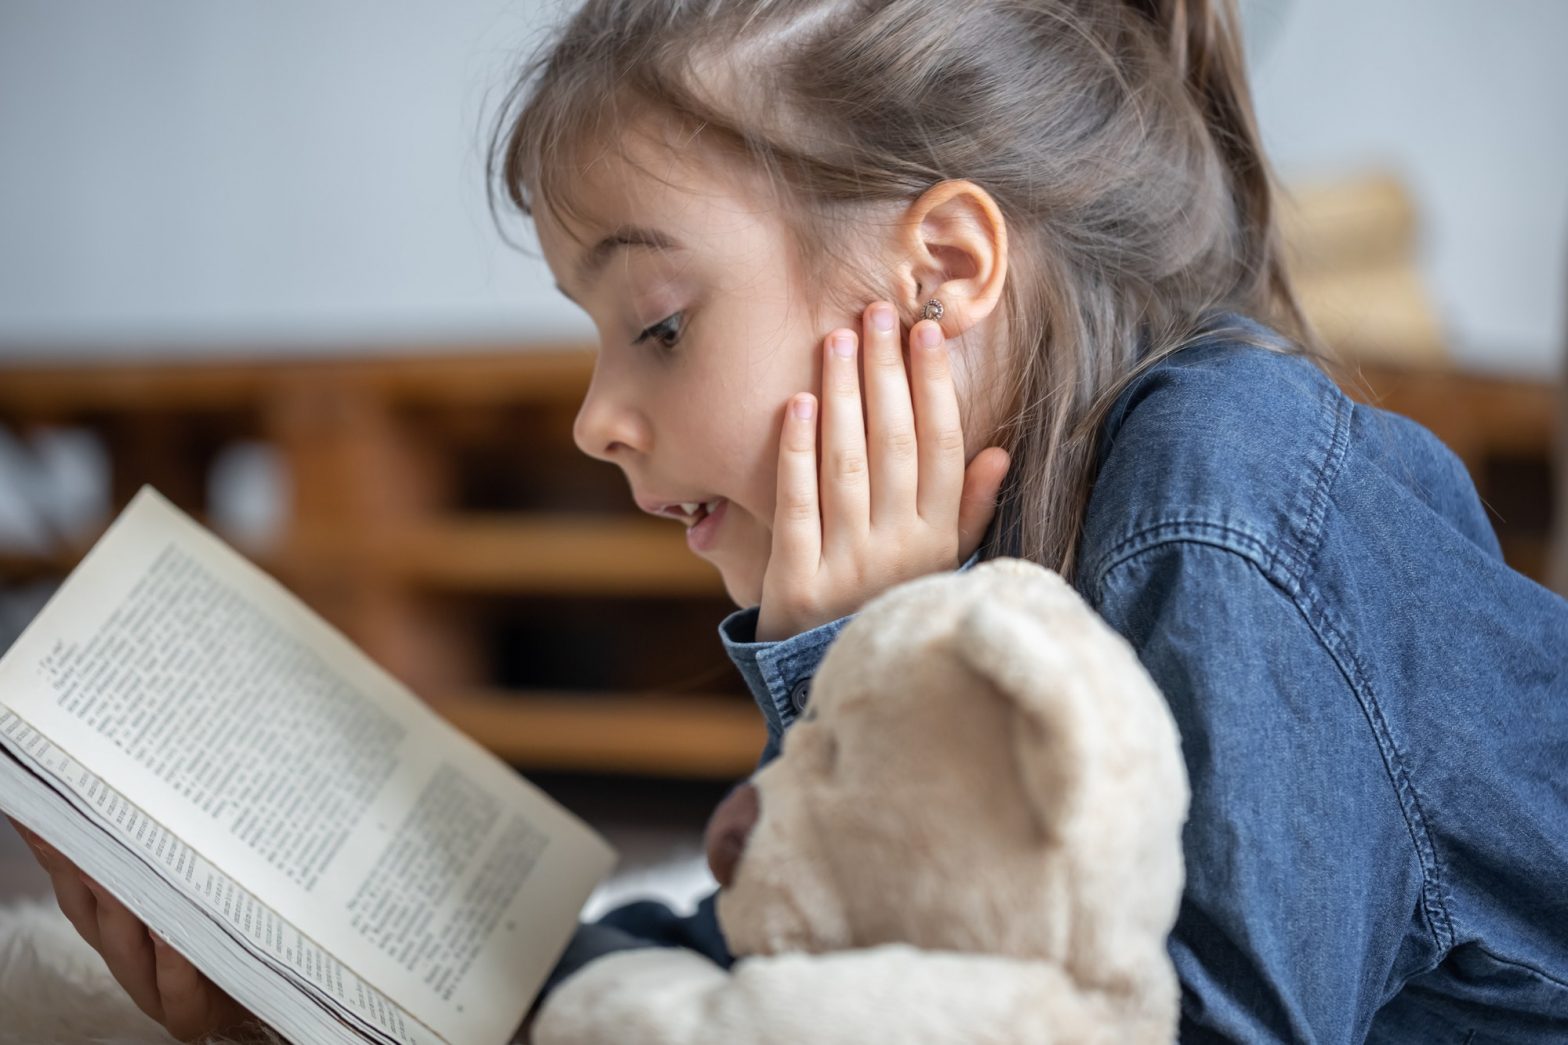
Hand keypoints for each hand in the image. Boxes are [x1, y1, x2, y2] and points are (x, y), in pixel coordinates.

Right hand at [7, 815, 265, 1042]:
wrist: (272, 986)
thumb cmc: (229, 925)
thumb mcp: (198, 874)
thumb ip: (171, 839)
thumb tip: (156, 781)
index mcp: (113, 914)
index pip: (75, 873)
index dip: (55, 842)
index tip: (41, 804)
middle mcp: (123, 947)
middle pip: (92, 905)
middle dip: (83, 865)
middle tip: (80, 823)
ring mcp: (152, 984)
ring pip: (126, 944)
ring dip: (122, 907)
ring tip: (121, 871)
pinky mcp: (187, 1014)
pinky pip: (174, 987)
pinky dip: (172, 961)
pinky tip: (172, 934)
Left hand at [756, 300, 1009, 641]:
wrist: (836, 683)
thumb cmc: (889, 609)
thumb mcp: (942, 568)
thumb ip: (969, 512)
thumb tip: (997, 452)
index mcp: (937, 541)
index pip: (944, 449)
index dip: (934, 387)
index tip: (926, 332)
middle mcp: (898, 551)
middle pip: (895, 445)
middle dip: (887, 373)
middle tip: (876, 312)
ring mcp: (847, 567)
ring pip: (848, 465)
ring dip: (844, 395)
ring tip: (837, 338)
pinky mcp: (796, 584)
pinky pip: (798, 506)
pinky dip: (796, 453)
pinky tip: (797, 403)